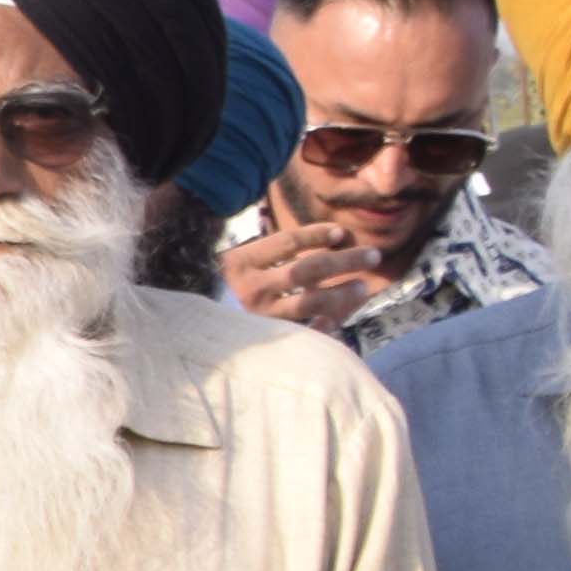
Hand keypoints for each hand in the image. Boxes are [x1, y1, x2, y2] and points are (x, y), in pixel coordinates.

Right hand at [223, 209, 383, 331]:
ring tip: (363, 287)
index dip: (319, 234)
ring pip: (309, 301)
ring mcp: (258, 314)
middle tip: (373, 256)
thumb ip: (281, 250)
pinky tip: (337, 321)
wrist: (196, 324)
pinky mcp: (267, 336)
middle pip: (306, 270)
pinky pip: (304, 331)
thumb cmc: (231, 284)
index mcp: (242, 261)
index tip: (342, 233)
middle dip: (344, 261)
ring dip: (342, 293)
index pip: (288, 241)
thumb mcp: (246, 260)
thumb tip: (339, 237)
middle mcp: (250, 288)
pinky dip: (323, 326)